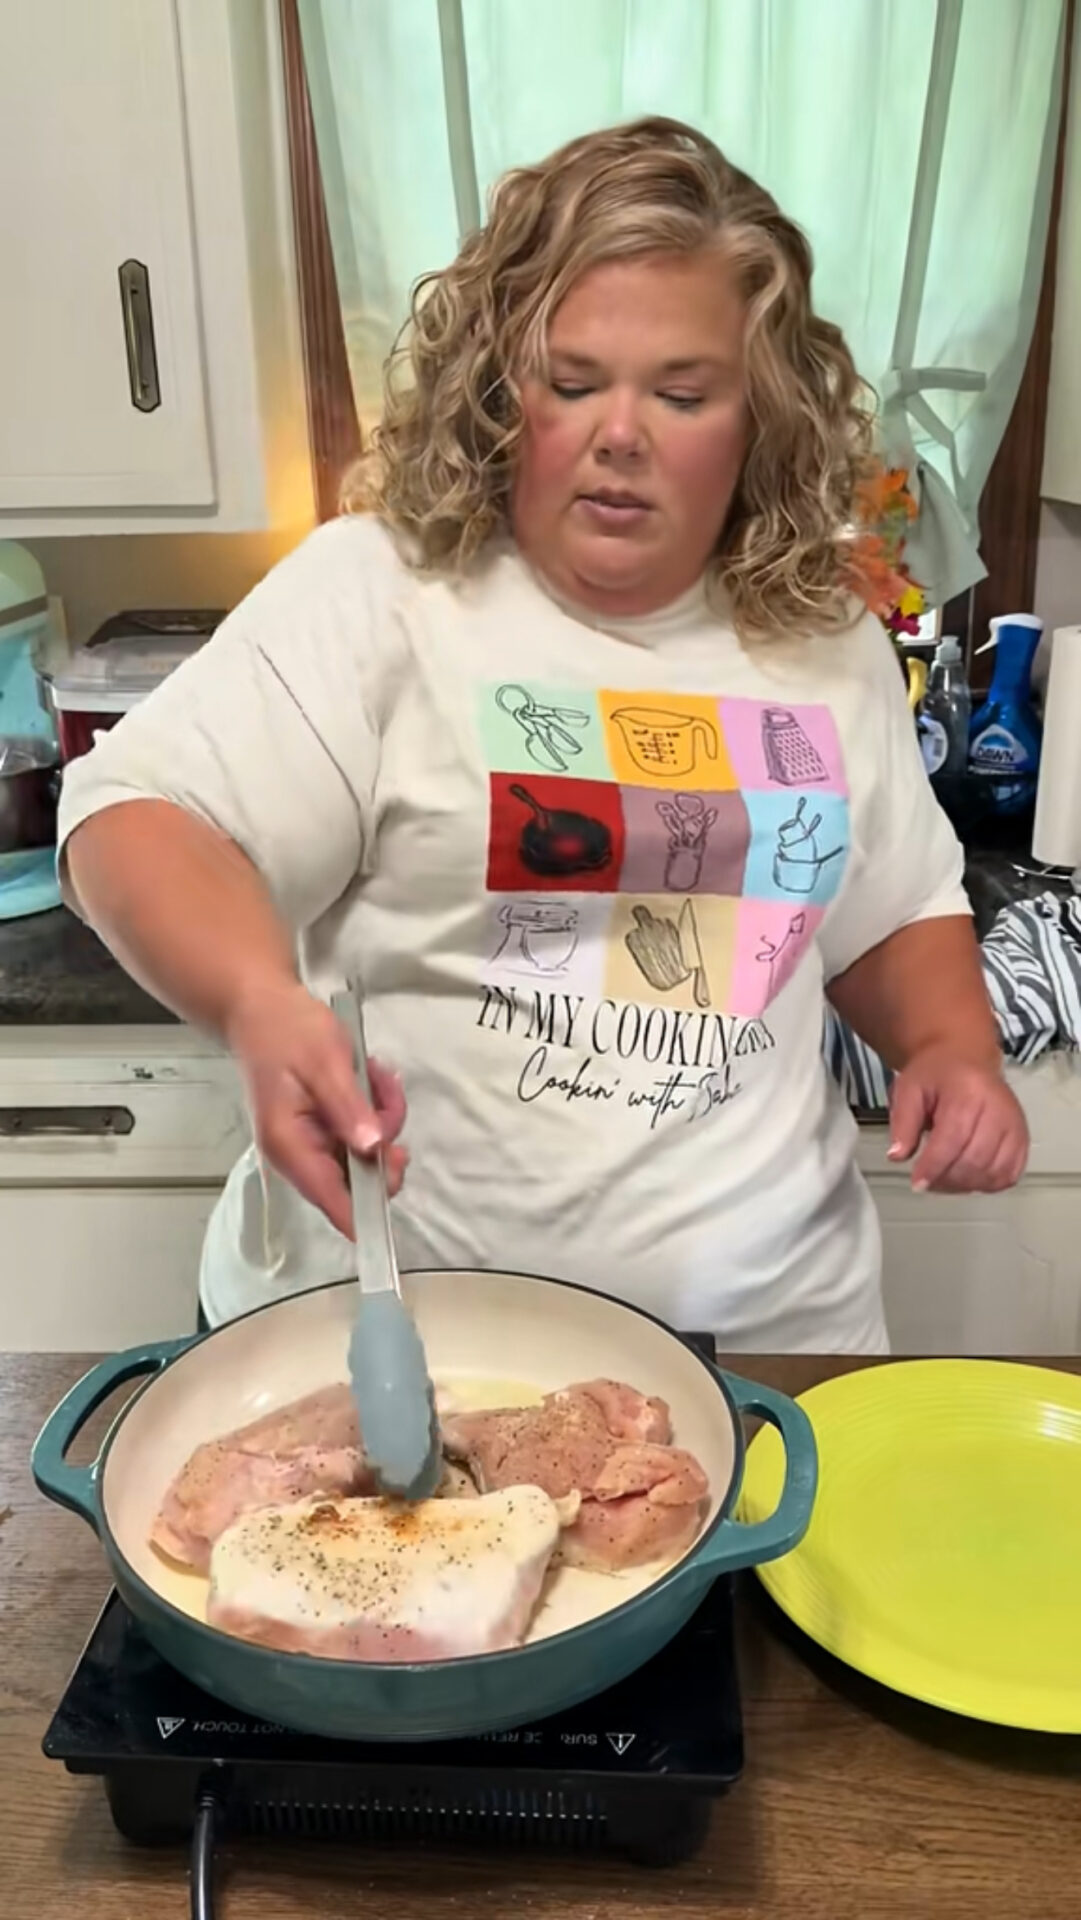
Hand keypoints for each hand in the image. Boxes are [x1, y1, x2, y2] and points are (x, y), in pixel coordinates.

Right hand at [225, 979, 406, 1237]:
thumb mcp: (324, 1063)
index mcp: (290, 1147)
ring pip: (367, 1153)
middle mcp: (299, 1156)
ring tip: (372, 1076)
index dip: (366, 1215)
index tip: (396, 1211)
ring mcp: (312, 1144)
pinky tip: (367, 1078)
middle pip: (359, 1179)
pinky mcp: (324, 1130)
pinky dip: (373, 1108)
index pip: (332, 1200)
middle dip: (384, 1140)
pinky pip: (362, 1133)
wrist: (260, 1009)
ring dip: (381, 1116)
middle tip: (384, 1100)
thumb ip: (348, 1108)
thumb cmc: (286, 1032)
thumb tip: (372, 1149)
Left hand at [887, 1047, 1027, 1194]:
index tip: (917, 1183)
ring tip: (944, 1179)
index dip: (934, 1167)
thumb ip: (902, 1122)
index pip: (953, 1139)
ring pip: (993, 1172)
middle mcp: (998, 1109)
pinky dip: (988, 1184)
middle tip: (927, 1181)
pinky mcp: (1022, 1139)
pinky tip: (967, 1178)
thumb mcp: (908, 1089)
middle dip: (947, 1179)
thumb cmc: (936, 1075)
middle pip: (975, 1160)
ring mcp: (1015, 1126)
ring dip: (965, 1185)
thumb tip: (897, 1156)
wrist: (965, 1059)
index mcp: (968, 1092)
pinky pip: (1009, 1174)